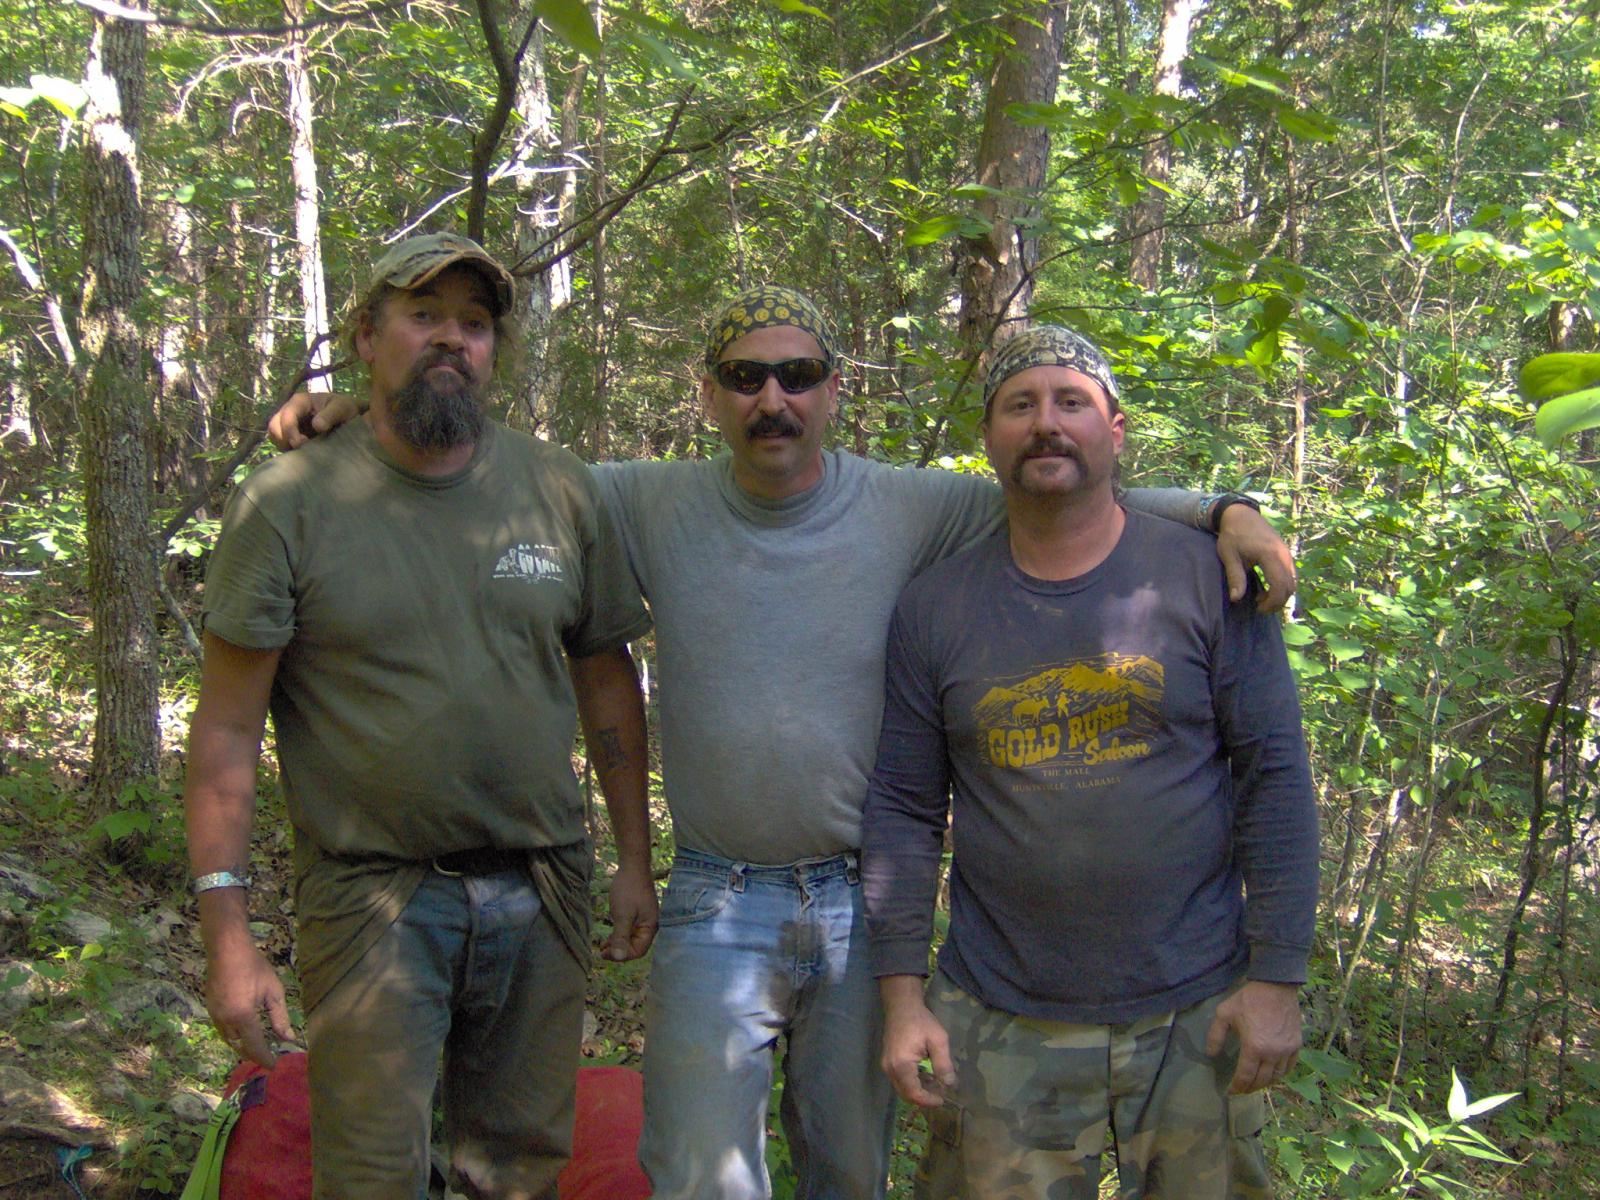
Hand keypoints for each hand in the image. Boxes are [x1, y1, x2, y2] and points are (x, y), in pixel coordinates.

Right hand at [205, 934, 294, 1067]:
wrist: (227, 949)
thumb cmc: (254, 967)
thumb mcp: (273, 991)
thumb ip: (280, 1017)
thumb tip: (288, 1038)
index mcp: (242, 1017)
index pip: (254, 1046)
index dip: (264, 1058)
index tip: (274, 1065)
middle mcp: (225, 1020)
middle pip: (238, 1047)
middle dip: (252, 1055)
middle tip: (266, 1059)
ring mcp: (214, 1015)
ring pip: (228, 1040)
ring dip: (241, 1047)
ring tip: (256, 1049)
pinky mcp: (209, 1009)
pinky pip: (222, 1030)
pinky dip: (233, 1037)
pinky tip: (242, 1033)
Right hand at [267, 391, 361, 450]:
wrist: (349, 417)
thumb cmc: (345, 409)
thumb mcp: (342, 408)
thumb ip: (331, 415)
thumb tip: (317, 426)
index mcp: (300, 401)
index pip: (286, 416)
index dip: (289, 431)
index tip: (301, 444)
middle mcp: (290, 411)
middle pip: (274, 426)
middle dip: (284, 439)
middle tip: (301, 449)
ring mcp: (289, 423)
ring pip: (275, 436)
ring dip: (285, 446)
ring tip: (303, 452)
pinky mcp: (291, 435)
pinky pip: (282, 444)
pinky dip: (289, 450)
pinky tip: (303, 454)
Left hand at [603, 861, 658, 961]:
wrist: (632, 866)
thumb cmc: (628, 890)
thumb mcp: (623, 915)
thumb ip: (621, 937)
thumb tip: (618, 958)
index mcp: (650, 928)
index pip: (638, 951)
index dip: (623, 956)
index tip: (606, 955)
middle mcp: (649, 926)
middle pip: (635, 947)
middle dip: (619, 952)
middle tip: (602, 952)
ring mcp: (643, 920)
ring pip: (631, 939)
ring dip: (618, 945)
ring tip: (603, 948)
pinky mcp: (637, 914)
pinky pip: (629, 931)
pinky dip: (619, 936)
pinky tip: (608, 938)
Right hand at [879, 976, 954, 1107]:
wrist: (902, 1006)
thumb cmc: (921, 1021)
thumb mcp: (938, 1040)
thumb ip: (943, 1064)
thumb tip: (949, 1085)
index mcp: (901, 1065)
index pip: (913, 1093)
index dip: (928, 1101)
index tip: (942, 1099)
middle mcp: (890, 1069)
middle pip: (905, 1094)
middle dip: (923, 1099)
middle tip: (940, 1095)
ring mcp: (886, 1066)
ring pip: (901, 1089)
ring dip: (918, 1091)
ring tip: (935, 1085)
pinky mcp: (888, 1062)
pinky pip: (899, 1080)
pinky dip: (912, 1083)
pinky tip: (925, 1076)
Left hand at [1205, 980, 1301, 1093]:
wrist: (1275, 986)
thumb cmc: (1248, 1000)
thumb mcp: (1224, 1014)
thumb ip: (1215, 1035)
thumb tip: (1211, 1054)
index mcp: (1254, 1047)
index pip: (1245, 1076)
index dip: (1237, 1087)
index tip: (1230, 1092)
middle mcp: (1273, 1053)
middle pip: (1262, 1080)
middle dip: (1250, 1088)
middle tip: (1242, 1090)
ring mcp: (1287, 1050)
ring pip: (1277, 1076)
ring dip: (1266, 1083)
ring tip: (1256, 1084)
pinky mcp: (1297, 1045)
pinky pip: (1290, 1066)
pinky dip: (1282, 1074)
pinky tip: (1274, 1074)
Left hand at [1217, 505, 1296, 612]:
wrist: (1240, 514)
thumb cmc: (1232, 534)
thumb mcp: (1229, 556)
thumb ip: (1235, 577)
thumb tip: (1236, 599)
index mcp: (1270, 555)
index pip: (1280, 586)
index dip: (1272, 602)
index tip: (1258, 608)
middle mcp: (1284, 555)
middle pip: (1290, 587)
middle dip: (1277, 602)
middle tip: (1260, 607)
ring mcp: (1287, 553)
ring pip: (1293, 581)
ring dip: (1281, 594)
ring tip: (1261, 598)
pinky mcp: (1286, 553)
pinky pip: (1291, 574)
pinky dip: (1283, 585)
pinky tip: (1267, 588)